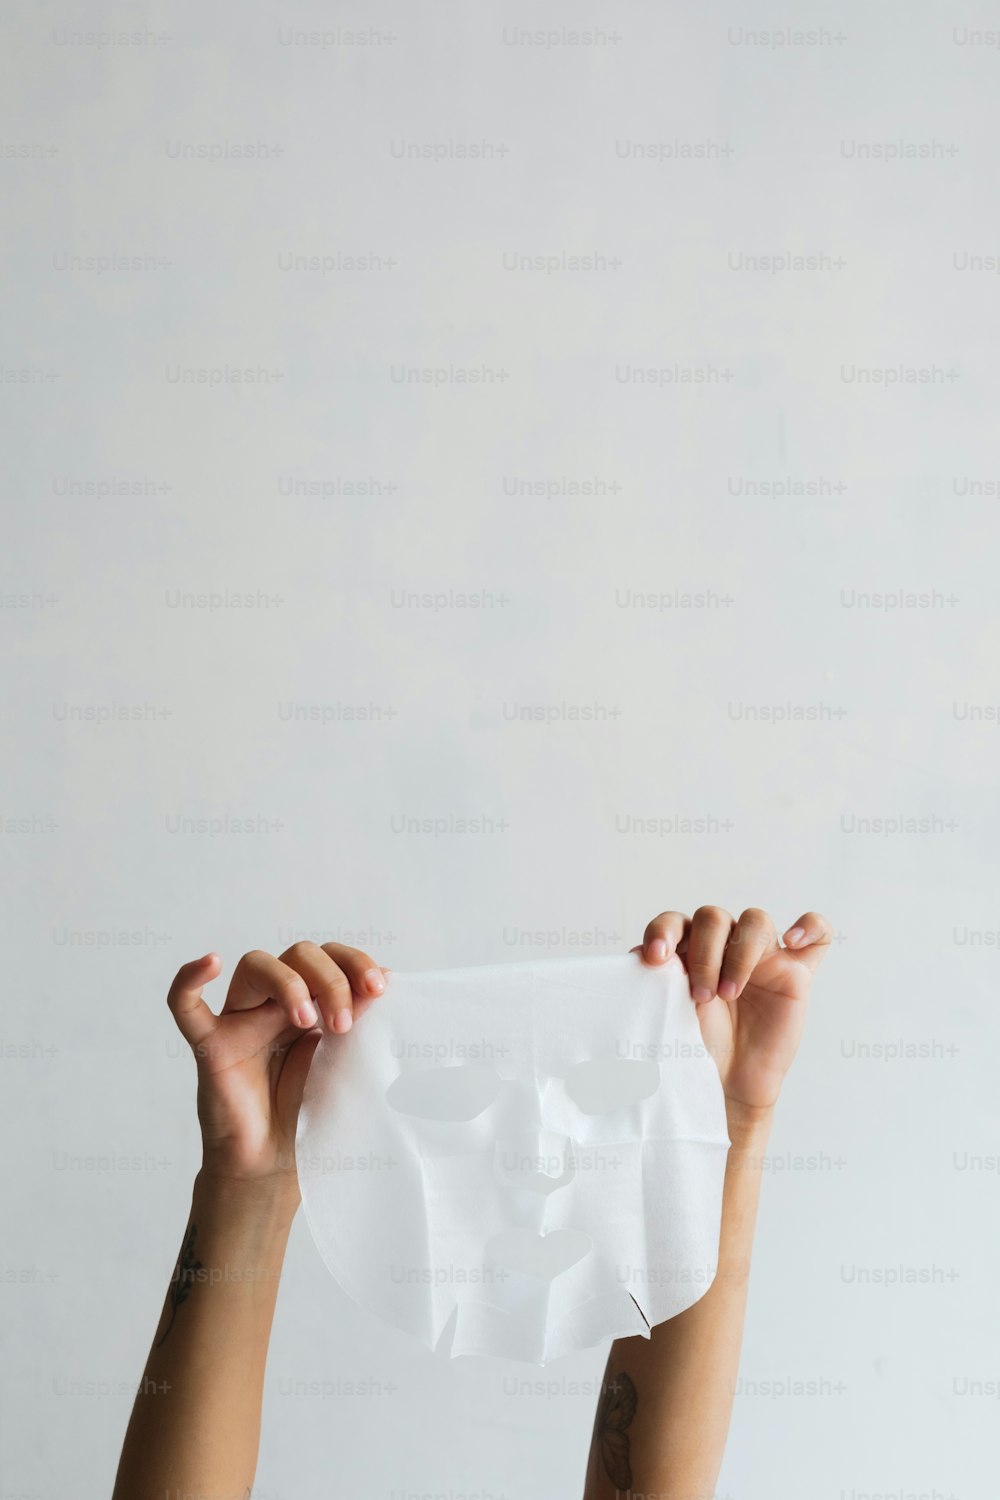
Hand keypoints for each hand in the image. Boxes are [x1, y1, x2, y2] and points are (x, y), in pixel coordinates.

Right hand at [166, 942, 388, 1193]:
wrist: (273, 1164)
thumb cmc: (306, 1113)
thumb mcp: (341, 1061)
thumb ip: (356, 1022)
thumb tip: (385, 980)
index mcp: (309, 1002)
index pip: (329, 956)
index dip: (354, 962)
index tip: (379, 987)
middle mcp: (273, 1003)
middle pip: (298, 954)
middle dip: (329, 980)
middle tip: (344, 1024)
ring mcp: (239, 1020)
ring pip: (256, 965)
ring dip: (289, 982)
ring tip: (308, 1021)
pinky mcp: (210, 1046)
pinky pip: (186, 1007)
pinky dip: (190, 980)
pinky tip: (211, 963)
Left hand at [635, 907, 831, 1112]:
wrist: (726, 1082)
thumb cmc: (696, 1045)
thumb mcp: (669, 1012)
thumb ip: (658, 982)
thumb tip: (638, 958)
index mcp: (686, 948)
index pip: (674, 921)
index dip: (663, 932)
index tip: (656, 959)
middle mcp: (724, 944)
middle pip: (713, 918)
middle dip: (704, 954)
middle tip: (700, 996)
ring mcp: (762, 955)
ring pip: (755, 921)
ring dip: (740, 953)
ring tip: (730, 992)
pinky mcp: (796, 971)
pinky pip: (817, 934)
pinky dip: (809, 927)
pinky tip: (791, 941)